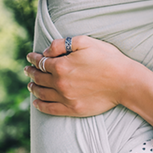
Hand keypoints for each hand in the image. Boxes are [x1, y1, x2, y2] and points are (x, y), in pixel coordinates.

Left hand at [25, 36, 152, 125]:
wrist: (125, 82)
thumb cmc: (107, 59)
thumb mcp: (85, 42)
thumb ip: (61, 44)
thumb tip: (46, 51)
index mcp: (61, 65)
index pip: (41, 62)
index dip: (34, 58)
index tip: (31, 56)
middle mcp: (60, 83)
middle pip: (39, 78)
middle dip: (31, 72)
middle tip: (28, 69)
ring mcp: (65, 98)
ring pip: (42, 93)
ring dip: (33, 87)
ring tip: (30, 84)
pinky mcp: (73, 109)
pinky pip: (50, 109)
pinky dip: (40, 106)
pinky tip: (36, 103)